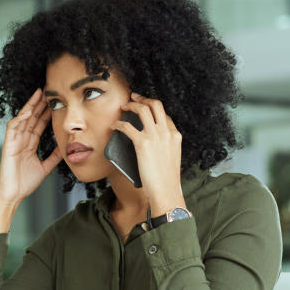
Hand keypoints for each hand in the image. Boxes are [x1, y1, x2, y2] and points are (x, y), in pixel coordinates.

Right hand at [0, 88, 62, 205]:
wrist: (13, 194)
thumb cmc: (24, 183)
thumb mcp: (45, 167)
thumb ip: (53, 157)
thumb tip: (64, 148)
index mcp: (29, 144)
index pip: (39, 124)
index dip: (46, 113)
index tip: (55, 103)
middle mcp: (21, 140)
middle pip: (31, 118)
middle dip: (39, 104)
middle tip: (48, 91)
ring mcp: (14, 141)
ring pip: (22, 119)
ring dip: (30, 106)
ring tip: (38, 94)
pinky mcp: (8, 145)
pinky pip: (13, 127)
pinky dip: (20, 119)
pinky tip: (27, 112)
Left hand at [113, 92, 184, 216]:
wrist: (166, 191)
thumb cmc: (167, 181)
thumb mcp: (172, 158)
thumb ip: (165, 148)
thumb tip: (154, 147)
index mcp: (175, 135)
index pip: (164, 115)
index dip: (153, 108)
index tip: (144, 107)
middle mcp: (167, 132)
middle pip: (156, 104)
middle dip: (143, 98)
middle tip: (133, 97)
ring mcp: (156, 136)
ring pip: (142, 109)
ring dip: (130, 105)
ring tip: (123, 107)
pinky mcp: (143, 143)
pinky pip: (128, 126)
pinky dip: (119, 124)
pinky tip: (114, 125)